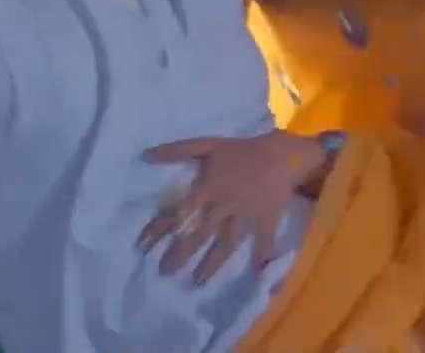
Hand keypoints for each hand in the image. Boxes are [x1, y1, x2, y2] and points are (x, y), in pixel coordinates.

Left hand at [138, 130, 324, 283]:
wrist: (281, 153)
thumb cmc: (241, 150)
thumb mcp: (208, 144)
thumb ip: (177, 150)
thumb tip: (146, 154)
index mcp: (208, 187)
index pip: (179, 212)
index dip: (159, 229)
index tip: (142, 246)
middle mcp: (223, 204)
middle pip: (199, 232)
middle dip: (181, 253)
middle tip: (165, 271)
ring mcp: (245, 214)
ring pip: (226, 241)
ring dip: (212, 262)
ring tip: (198, 280)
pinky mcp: (265, 220)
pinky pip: (262, 240)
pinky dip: (260, 254)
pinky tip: (254, 271)